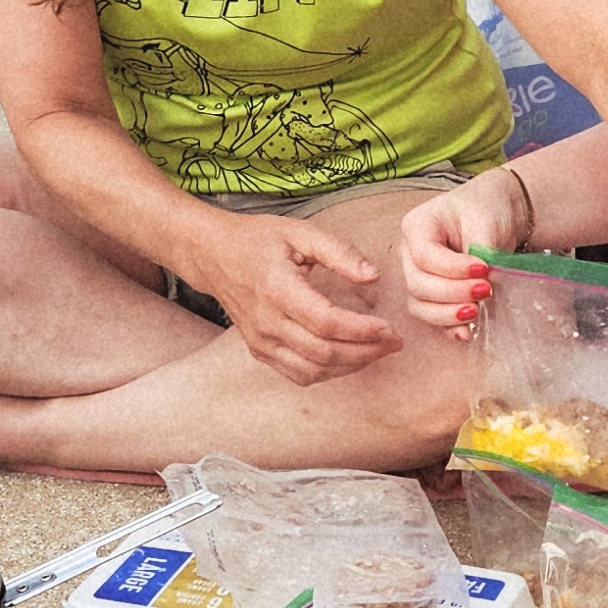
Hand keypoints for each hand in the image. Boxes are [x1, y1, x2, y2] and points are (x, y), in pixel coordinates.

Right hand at [189, 213, 402, 385]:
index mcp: (277, 289)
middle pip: (323, 352)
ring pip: (313, 370)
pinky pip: (298, 374)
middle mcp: (266, 321)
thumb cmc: (258, 240)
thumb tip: (373, 275)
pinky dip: (329, 373)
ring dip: (351, 366)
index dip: (362, 330)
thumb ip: (339, 252)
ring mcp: (260, 341)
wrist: (212, 255)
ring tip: (377, 351)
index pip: (326, 322)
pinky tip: (349, 359)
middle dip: (366, 351)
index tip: (389, 328)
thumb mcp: (299, 232)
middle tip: (394, 342)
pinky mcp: (259, 351)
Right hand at [399, 168, 524, 335]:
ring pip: (420, 305)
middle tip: (486, 290)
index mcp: (418, 226)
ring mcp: (418, 275)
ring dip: (449, 313)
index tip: (484, 269)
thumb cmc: (487, 209)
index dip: (453, 269)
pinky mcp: (432, 295)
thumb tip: (481, 282)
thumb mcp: (486, 219)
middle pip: (418, 284)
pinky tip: (466, 332)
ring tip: (477, 310)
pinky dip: (448, 327)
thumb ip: (481, 249)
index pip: (425, 256)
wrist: (498, 214)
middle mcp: (410, 253)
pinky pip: (431, 317)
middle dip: (453, 293)